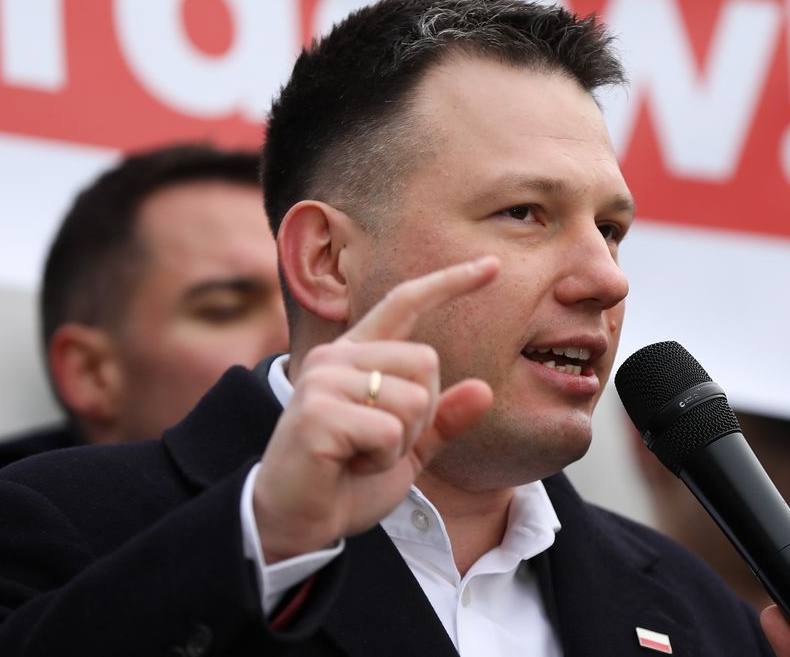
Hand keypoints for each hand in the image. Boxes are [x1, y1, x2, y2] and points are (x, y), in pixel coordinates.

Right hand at [252, 256, 500, 562]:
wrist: (298, 524)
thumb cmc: (349, 481)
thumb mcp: (407, 448)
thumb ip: (442, 419)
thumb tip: (484, 390)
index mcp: (357, 355)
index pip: (405, 301)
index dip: (450, 282)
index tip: (492, 265)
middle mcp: (337, 356)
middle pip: (427, 361)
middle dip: (422, 415)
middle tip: (381, 444)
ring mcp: (323, 381)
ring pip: (414, 398)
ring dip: (401, 441)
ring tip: (361, 455)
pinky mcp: (317, 413)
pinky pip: (388, 429)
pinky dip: (382, 458)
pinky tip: (349, 465)